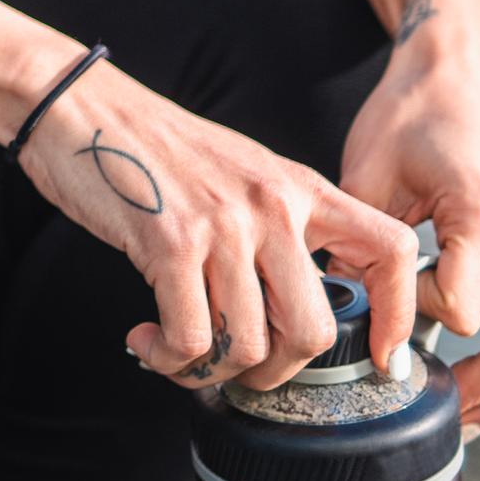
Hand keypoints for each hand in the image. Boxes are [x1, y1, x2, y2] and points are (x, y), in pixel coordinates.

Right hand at [18, 63, 418, 392]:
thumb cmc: (152, 147)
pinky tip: (148, 341)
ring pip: (247, 345)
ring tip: (179, 355)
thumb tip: (291, 302)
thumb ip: (278, 225)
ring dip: (210, 370)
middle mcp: (273, 207)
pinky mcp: (169, 243)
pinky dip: (170, 358)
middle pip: (312, 329)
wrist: (79, 107)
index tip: (379, 357)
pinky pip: (190, 337)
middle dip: (276, 373)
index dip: (399, 313)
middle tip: (241, 371)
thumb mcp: (241, 172)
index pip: (391, 249)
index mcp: (301, 188)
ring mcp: (223, 225)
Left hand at [339, 2, 479, 449]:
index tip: (383, 326)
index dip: (417, 326)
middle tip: (428, 416)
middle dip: (476, 393)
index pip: (461, 308)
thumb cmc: (410, 116)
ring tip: (474, 428)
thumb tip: (344, 303)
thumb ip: (362, 240)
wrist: (465, 74)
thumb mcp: (369, 168)